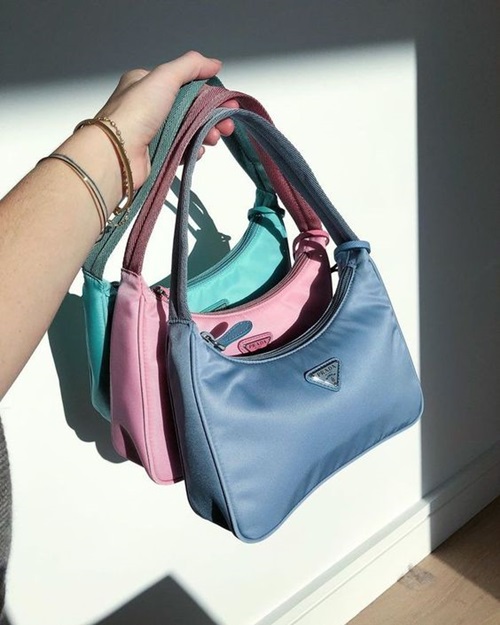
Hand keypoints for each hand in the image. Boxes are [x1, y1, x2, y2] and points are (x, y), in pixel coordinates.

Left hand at [95, 51, 237, 187]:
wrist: (117, 154)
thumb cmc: (136, 112)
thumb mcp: (164, 78)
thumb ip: (191, 66)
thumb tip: (214, 63)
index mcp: (147, 84)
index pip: (186, 85)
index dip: (210, 93)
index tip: (228, 103)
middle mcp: (149, 107)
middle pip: (191, 109)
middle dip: (213, 116)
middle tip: (228, 125)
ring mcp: (153, 132)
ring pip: (189, 130)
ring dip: (206, 133)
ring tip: (215, 138)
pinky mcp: (156, 154)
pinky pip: (181, 149)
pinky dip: (193, 149)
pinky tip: (199, 150)